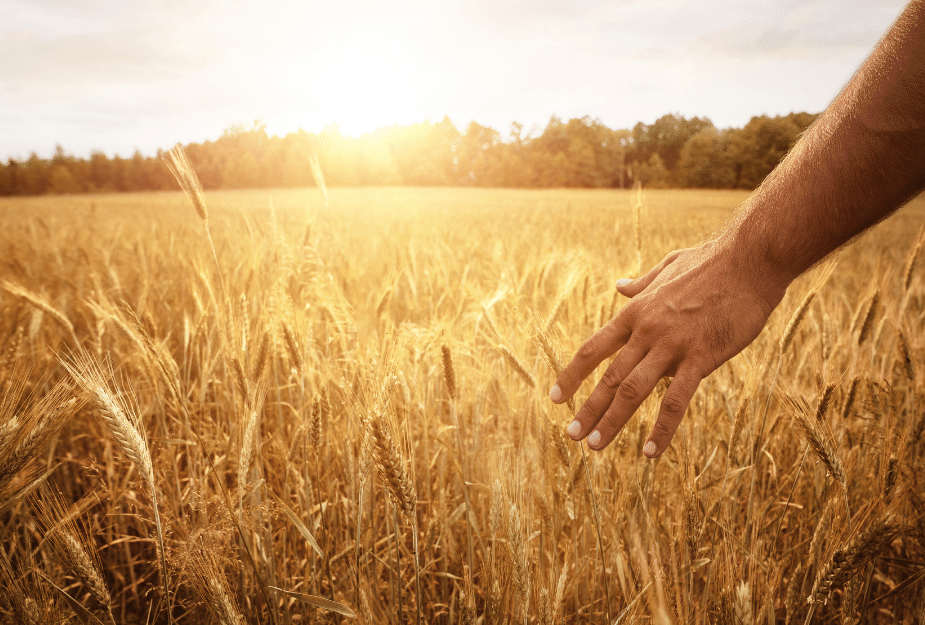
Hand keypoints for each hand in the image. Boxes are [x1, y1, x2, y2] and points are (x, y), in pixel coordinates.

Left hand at [550, 242, 783, 456]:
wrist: (751, 258)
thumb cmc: (713, 262)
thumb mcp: (668, 268)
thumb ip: (642, 283)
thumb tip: (620, 285)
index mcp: (636, 312)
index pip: (594, 349)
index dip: (572, 375)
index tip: (556, 398)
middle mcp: (647, 330)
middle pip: (609, 377)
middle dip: (587, 409)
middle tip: (571, 435)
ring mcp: (672, 345)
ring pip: (633, 391)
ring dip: (612, 421)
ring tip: (595, 446)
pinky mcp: (702, 357)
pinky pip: (676, 400)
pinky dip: (661, 428)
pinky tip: (650, 452)